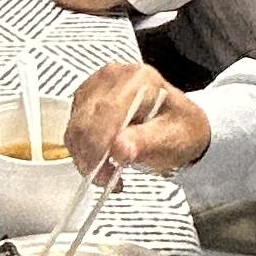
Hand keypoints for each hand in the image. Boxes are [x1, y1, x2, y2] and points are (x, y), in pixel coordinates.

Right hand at [63, 61, 208, 183]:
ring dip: (85, 156)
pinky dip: (82, 151)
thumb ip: (145, 143)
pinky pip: (74, 129)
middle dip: (91, 155)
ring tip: (107, 173)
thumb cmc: (181, 130)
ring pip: (75, 126)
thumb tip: (119, 149)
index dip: (99, 143)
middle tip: (106, 178)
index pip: (107, 110)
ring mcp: (97, 86)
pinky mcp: (86, 100)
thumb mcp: (172, 139)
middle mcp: (115, 76)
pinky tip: (100, 162)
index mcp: (140, 79)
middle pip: (86, 118)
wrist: (180, 127)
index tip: (103, 170)